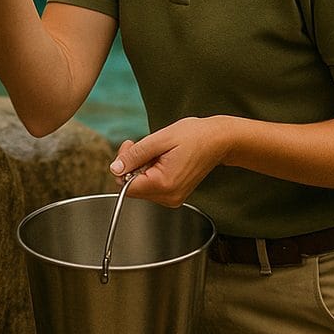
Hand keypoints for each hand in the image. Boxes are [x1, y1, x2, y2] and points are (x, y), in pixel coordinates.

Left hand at [108, 117, 230, 207]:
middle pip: (133, 187)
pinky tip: (163, 159)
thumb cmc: (195, 136)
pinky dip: (152, 172)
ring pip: (141, 186)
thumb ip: (135, 155)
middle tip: (143, 145)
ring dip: (142, 168)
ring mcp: (173, 198)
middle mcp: (168, 197)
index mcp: (164, 184)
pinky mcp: (175, 195)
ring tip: (159, 152)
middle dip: (132, 165)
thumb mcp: (160, 139)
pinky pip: (152, 186)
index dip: (122, 166)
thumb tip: (115, 169)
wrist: (218, 140)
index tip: (130, 147)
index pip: (126, 186)